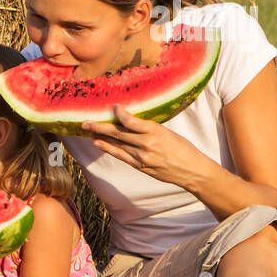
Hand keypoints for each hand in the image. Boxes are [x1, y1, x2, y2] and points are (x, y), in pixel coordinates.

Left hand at [82, 105, 206, 187]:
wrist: (192, 170)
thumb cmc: (182, 148)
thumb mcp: (167, 132)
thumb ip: (149, 129)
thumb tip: (130, 122)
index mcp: (156, 131)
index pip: (131, 121)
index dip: (119, 114)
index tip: (112, 107)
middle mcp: (146, 144)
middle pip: (118, 133)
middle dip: (99, 127)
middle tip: (85, 122)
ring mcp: (142, 157)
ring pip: (116, 144)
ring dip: (100, 137)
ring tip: (88, 130)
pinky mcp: (140, 166)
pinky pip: (120, 155)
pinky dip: (108, 149)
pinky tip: (98, 143)